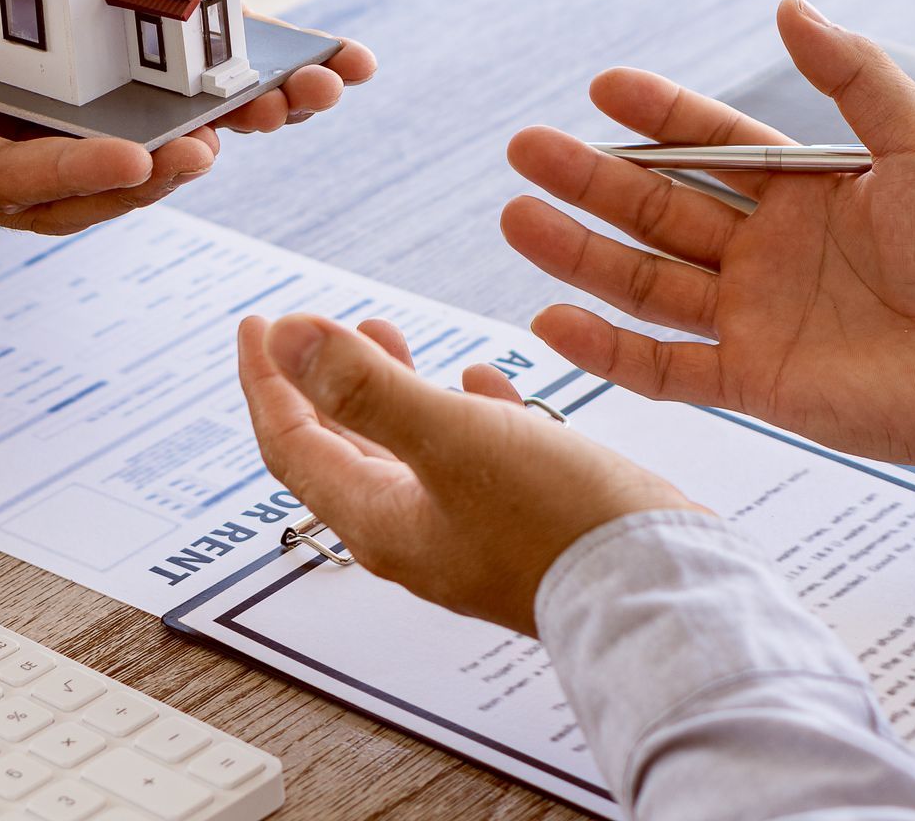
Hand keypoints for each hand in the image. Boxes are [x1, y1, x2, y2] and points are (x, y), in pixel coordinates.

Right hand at [0, 0, 216, 231]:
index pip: (0, 182)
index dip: (68, 173)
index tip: (134, 157)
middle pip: (74, 192)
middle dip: (145, 179)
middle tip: (211, 146)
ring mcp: (1, 146)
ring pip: (100, 163)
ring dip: (169, 150)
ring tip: (238, 119)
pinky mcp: (20, 114)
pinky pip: (97, 122)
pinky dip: (155, 111)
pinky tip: (210, 84)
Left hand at [237, 314, 698, 634]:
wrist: (656, 590)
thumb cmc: (559, 523)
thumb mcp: (452, 438)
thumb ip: (366, 388)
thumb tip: (288, 338)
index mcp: (381, 519)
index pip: (293, 444)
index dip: (268, 381)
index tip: (258, 324)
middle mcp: (416, 534)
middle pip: (342, 451)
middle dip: (322, 383)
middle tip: (311, 331)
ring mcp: (469, 535)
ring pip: (408, 453)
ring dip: (389, 392)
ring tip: (387, 335)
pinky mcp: (521, 528)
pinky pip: (475, 462)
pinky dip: (464, 413)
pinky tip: (483, 381)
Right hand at [502, 0, 914, 474]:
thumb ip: (855, 76)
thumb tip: (790, 5)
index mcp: (800, 193)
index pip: (706, 146)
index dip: (656, 116)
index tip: (602, 87)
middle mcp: (762, 251)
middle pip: (655, 210)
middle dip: (589, 180)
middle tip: (525, 149)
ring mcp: (750, 317)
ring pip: (643, 281)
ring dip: (578, 253)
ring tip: (516, 219)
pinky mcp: (751, 381)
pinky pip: (663, 366)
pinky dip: (606, 349)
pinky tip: (552, 319)